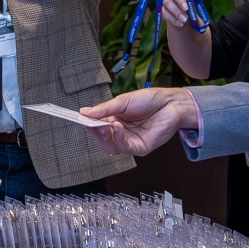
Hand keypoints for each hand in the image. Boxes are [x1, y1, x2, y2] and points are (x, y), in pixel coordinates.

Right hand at [81, 87, 197, 155]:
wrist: (170, 103)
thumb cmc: (149, 100)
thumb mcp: (122, 101)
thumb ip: (104, 109)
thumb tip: (83, 112)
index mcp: (114, 120)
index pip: (96, 125)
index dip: (87, 123)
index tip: (78, 119)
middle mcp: (120, 132)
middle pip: (102, 138)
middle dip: (95, 132)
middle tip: (91, 124)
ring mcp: (130, 141)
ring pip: (111, 146)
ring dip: (106, 136)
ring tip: (107, 125)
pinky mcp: (140, 148)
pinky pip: (125, 148)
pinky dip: (119, 139)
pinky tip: (118, 128)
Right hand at [160, 0, 193, 29]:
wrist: (187, 16)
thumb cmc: (192, 2)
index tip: (187, 6)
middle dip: (177, 4)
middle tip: (186, 13)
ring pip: (165, 3)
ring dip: (175, 12)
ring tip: (185, 20)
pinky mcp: (159, 7)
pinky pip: (163, 12)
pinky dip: (172, 19)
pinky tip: (180, 24)